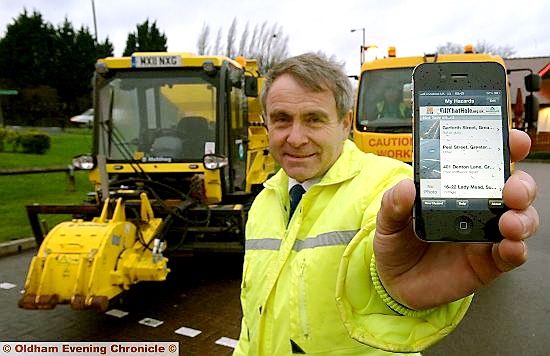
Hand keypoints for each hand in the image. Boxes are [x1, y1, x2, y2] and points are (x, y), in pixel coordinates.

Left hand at [373, 129, 538, 309]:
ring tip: (509, 222)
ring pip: (521, 219)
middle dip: (521, 184)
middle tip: (511, 189)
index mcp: (456, 187)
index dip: (506, 147)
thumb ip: (393, 203)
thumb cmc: (397, 242)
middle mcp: (477, 207)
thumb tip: (406, 187)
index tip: (514, 140)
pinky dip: (516, 249)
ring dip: (523, 217)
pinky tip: (510, 246)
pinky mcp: (488, 262)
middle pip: (514, 188)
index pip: (487, 161)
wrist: (395, 282)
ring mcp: (485, 234)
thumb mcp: (387, 219)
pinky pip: (511, 254)